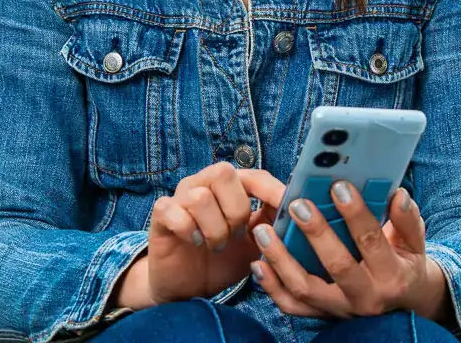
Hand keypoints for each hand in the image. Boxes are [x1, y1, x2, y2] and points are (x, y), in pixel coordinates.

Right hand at [121, 161, 287, 307]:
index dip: (271, 188)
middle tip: (236, 235)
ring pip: (200, 197)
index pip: (253, 175)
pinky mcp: (160, 215)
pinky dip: (189, 231)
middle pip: (224, 173)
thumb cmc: (222, 259)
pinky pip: (173, 211)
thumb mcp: (255, 243)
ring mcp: (180, 197)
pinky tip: (195, 243)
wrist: (187, 286)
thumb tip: (299, 210)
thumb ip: (273, 224)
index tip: (288, 204)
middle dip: (236, 209)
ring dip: (214, 228)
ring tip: (217, 245)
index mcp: (229, 187)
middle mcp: (203, 184)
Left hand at [249, 183, 449, 321]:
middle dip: (316, 234)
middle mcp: (365, 296)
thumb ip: (407, 220)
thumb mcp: (414, 243)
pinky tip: (258, 264)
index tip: (339, 187)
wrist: (402, 306)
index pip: (372, 241)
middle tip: (298, 205)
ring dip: (281, 260)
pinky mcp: (322, 315)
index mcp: (391, 274)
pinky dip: (272, 286)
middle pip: (337, 266)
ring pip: (305, 289)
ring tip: (263, 231)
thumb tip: (398, 195)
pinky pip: (292, 306)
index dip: (356, 214)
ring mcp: (340, 309)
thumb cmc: (405, 264)